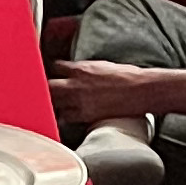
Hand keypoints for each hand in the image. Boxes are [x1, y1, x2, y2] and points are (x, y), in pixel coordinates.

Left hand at [49, 61, 164, 136]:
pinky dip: (63, 117)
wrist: (142, 90)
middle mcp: (76, 84)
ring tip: (51, 105)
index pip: (55, 66)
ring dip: (52, 104)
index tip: (49, 73)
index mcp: (81, 69)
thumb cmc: (128, 76)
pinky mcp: (86, 116)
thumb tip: (77, 72)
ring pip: (54, 104)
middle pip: (48, 86)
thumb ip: (85, 70)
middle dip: (44, 88)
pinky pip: (66, 118)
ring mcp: (79, 101)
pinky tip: (63, 116)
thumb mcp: (103, 66)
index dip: (51, 70)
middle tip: (43, 91)